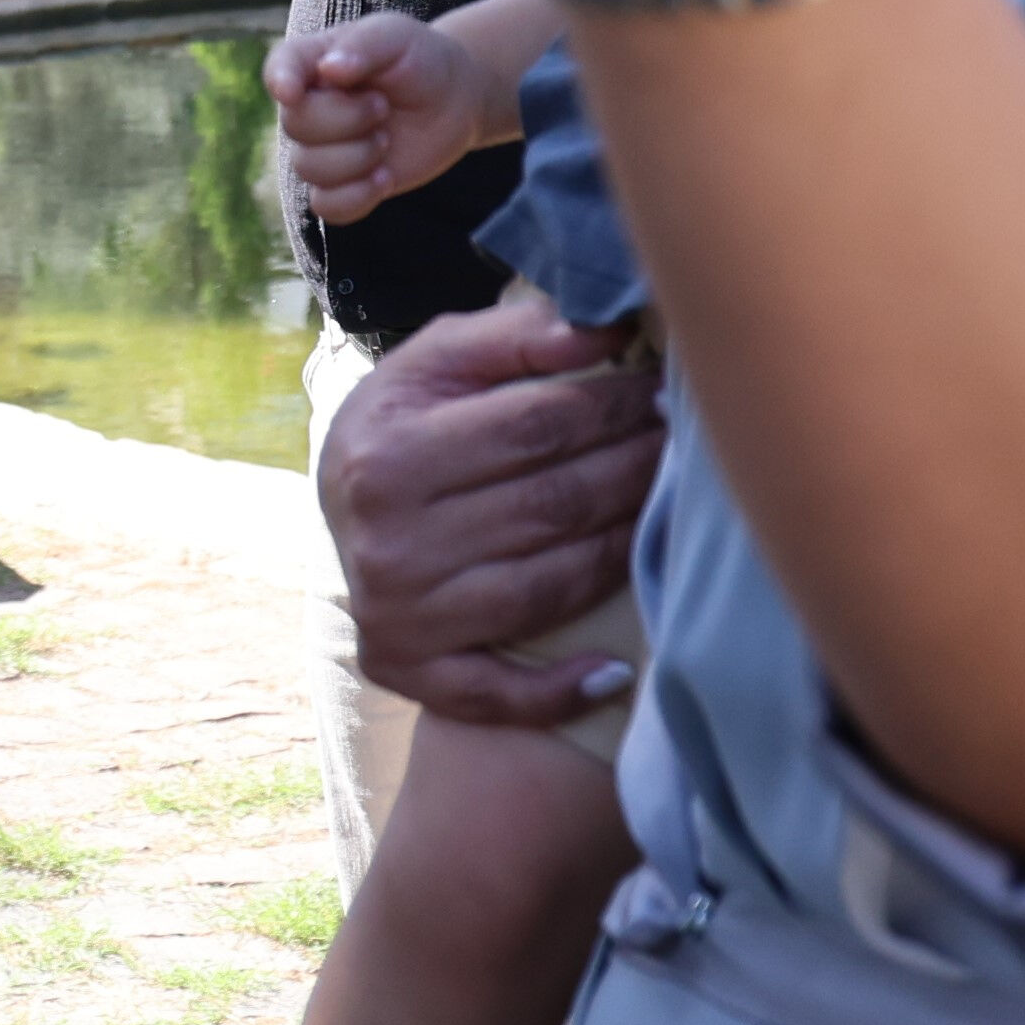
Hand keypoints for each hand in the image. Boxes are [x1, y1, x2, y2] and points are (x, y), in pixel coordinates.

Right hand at [267, 8, 520, 225]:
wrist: (452, 101)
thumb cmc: (420, 59)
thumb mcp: (397, 37)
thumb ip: (365, 45)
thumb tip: (328, 69)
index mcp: (314, 62)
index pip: (280, 67)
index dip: (278, 81)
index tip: (292, 93)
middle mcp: (309, 105)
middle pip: (295, 125)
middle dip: (347, 121)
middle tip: (383, 107)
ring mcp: (322, 147)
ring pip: (307, 168)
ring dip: (357, 158)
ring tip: (387, 140)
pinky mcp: (342, 184)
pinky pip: (326, 205)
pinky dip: (356, 197)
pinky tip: (385, 178)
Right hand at [317, 300, 665, 722]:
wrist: (339, 511)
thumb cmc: (405, 424)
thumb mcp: (435, 362)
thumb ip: (513, 337)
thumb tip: (602, 331)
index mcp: (389, 455)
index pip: (535, 425)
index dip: (614, 407)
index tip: (663, 392)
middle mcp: (389, 540)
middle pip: (552, 505)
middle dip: (633, 469)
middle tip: (685, 444)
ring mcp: (401, 614)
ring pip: (549, 587)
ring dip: (626, 551)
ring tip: (667, 511)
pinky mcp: (409, 672)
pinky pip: (496, 693)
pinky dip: (559, 689)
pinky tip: (616, 671)